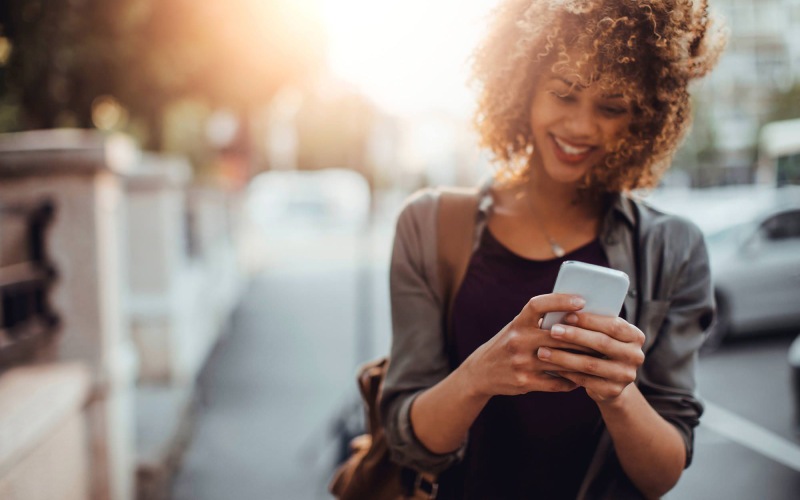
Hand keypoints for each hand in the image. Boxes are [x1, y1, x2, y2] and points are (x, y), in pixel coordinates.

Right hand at [459, 293, 596, 397]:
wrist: (481, 372)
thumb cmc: (507, 344)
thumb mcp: (517, 328)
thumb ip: (540, 321)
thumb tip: (577, 313)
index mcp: (517, 323)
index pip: (538, 305)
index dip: (560, 300)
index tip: (581, 300)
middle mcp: (517, 340)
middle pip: (558, 336)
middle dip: (583, 337)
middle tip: (604, 336)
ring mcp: (521, 362)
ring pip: (561, 360)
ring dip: (582, 360)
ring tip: (599, 358)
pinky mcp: (525, 382)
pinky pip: (556, 382)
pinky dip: (571, 380)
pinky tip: (581, 378)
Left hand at [536, 312, 645, 402]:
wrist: (609, 382)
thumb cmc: (600, 348)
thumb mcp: (603, 334)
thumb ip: (592, 324)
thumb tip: (564, 309)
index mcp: (635, 336)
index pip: (613, 325)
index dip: (589, 320)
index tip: (566, 315)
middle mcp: (635, 356)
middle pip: (602, 343)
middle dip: (575, 336)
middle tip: (552, 331)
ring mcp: (626, 376)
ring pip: (590, 364)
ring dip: (564, 357)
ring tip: (543, 351)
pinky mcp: (613, 391)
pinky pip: (585, 380)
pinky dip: (566, 373)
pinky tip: (551, 366)